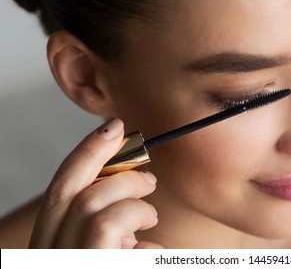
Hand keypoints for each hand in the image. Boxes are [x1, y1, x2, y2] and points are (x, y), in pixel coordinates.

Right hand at [29, 119, 160, 247]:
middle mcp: (50, 256)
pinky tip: (150, 251)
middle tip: (148, 179)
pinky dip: (148, 245)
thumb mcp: (99, 245)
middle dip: (117, 176)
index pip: (58, 190)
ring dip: (136, 208)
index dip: (86, 153)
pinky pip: (127, 245)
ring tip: (150, 219)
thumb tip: (124, 187)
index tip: (115, 127)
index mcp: (47, 244)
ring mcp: (71, 265)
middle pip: (71, 194)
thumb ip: (101, 219)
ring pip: (98, 214)